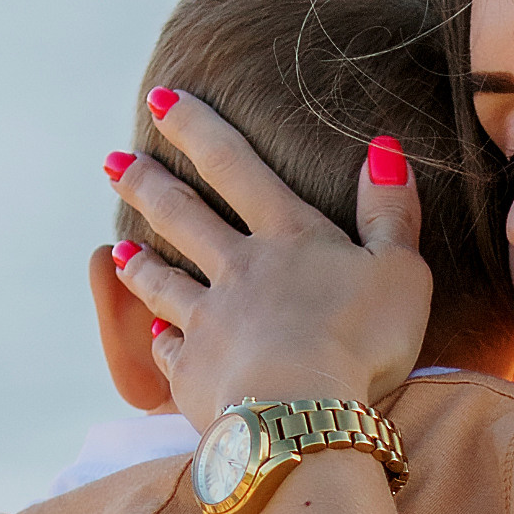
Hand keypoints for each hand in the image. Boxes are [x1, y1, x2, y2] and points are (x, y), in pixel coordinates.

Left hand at [110, 98, 431, 427]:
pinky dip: (159, 342)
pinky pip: (169, 352)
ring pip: (163, 283)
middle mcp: (238, 271)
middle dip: (146, 184)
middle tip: (112, 162)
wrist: (302, 414)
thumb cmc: (362, 340)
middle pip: (182, 217)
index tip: (160, 99)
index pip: (235, 167)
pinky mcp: (195, 373)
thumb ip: (390, 212)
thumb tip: (384, 150)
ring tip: (119, 251)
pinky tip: (153, 337)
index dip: (197, 128)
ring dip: (140, 264)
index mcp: (287, 238)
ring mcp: (209, 323)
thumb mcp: (400, 270)